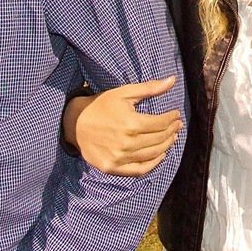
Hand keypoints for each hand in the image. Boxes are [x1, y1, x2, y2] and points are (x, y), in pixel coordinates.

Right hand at [63, 76, 182, 175]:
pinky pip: (139, 170)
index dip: (172, 118)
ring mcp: (120, 158)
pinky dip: (153, 164)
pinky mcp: (113, 168)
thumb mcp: (124, 93)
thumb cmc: (100, 105)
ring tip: (172, 138)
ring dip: (167, 146)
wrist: (74, 123)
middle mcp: (127, 143)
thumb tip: (173, 80)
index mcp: (132, 124)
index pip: (161, 123)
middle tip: (177, 125)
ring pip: (153, 155)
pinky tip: (160, 156)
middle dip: (172, 131)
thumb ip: (150, 88)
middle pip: (160, 139)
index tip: (176, 114)